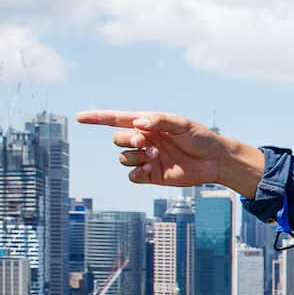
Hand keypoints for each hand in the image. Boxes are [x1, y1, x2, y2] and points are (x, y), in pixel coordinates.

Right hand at [75, 110, 264, 197]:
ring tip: (154, 155)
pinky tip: (149, 169)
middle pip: (118, 139)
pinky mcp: (151, 176)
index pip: (117, 119)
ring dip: (134, 157)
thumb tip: (137, 124)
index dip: (97, 118)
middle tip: (144, 142)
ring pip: (123, 158)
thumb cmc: (199, 137)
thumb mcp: (180, 123)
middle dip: (127, 140)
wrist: (214, 160)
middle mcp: (143, 140)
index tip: (79, 117)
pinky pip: (132, 176)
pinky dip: (136, 173)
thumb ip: (158, 121)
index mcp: (147, 124)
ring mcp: (146, 158)